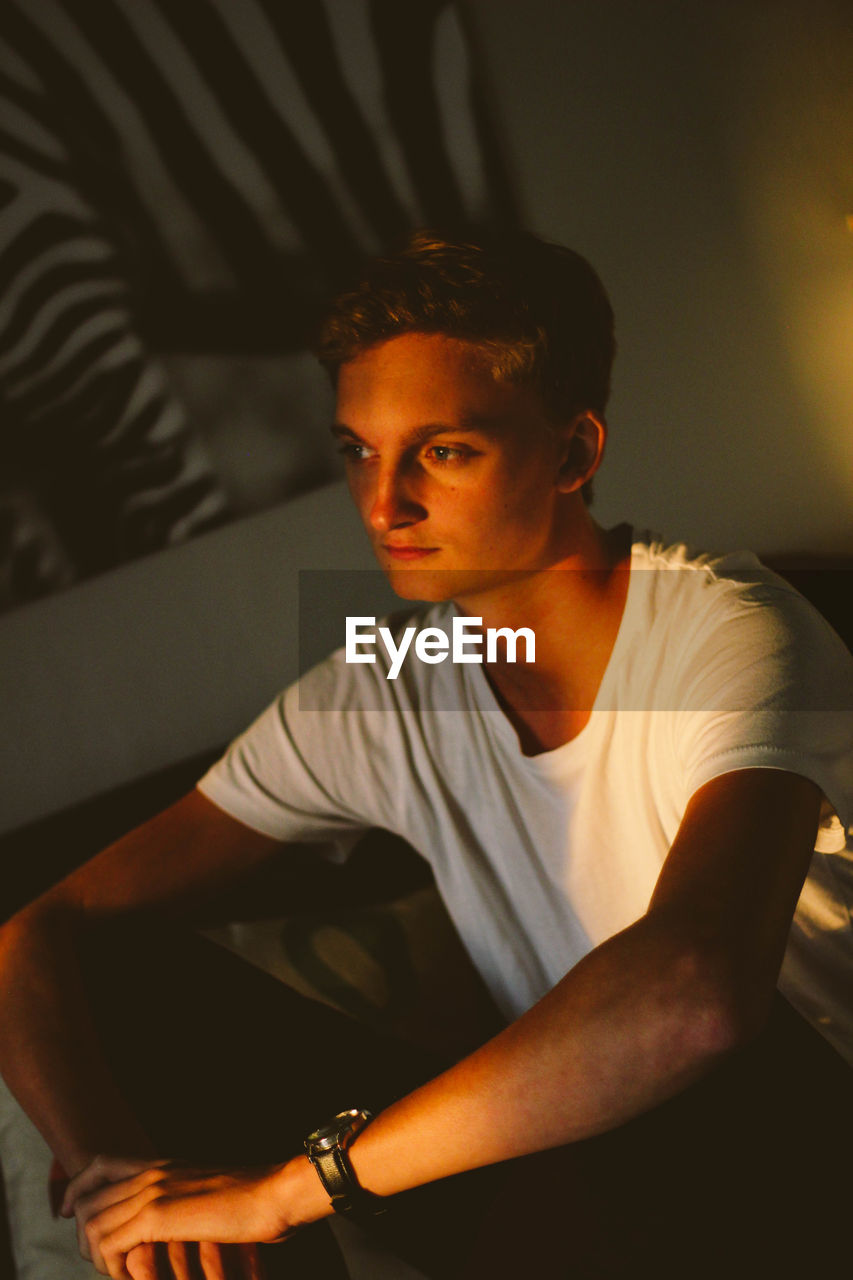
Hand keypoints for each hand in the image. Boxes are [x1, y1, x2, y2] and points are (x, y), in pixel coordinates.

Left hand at [62, 1154, 297, 1278]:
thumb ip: (180, 1199)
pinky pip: (111, 1243)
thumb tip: (164, 1221)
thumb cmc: (251, 1200)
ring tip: (116, 1272)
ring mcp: (153, 1192)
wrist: (273, 1195)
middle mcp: (151, 1172)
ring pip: (93, 1223)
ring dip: (97, 1255)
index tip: (67, 1212)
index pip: (98, 1165)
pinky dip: (111, 1265)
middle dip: (82, 1234)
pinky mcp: (158, 1217)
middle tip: (97, 1260)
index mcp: (161, 1164)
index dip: (75, 1189)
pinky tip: (129, 1275)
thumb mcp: (206, 1193)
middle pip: (87, 1198)